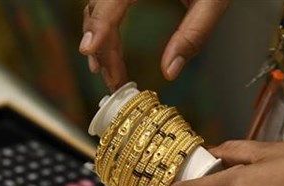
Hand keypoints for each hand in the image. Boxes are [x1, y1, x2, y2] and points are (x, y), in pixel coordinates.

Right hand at [80, 0, 229, 88]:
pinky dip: (103, 28)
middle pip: (98, 11)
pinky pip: (105, 5)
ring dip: (99, 41)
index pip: (110, 4)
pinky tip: (108, 48)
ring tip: (107, 70)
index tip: (89, 50)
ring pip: (96, 8)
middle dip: (101, 48)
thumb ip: (194, 33)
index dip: (98, 28)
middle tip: (113, 80)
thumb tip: (170, 70)